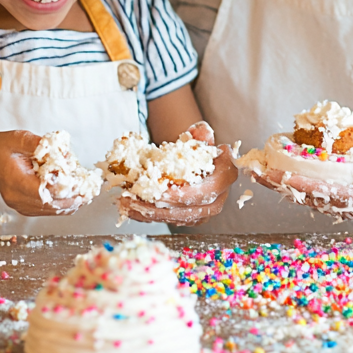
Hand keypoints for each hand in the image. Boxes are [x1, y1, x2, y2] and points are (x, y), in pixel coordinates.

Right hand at [0, 130, 84, 216]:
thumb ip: (39, 143)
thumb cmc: (2, 147)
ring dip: (71, 203)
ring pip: (50, 210)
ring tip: (88, 194)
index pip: (41, 190)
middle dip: (72, 198)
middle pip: (48, 204)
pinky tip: (78, 198)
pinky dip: (63, 205)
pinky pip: (47, 210)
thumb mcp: (18, 138)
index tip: (79, 181)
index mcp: (12, 180)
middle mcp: (15, 197)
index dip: (62, 187)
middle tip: (90, 190)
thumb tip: (61, 152)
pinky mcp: (25, 208)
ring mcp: (20, 205)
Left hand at [122, 123, 238, 225]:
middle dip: (160, 206)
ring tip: (126, 203)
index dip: (185, 193)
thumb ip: (200, 133)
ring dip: (149, 212)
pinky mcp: (189, 220)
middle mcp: (218, 199)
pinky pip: (168, 221)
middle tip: (137, 198)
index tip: (162, 191)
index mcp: (226, 176)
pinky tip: (130, 208)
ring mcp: (204, 213)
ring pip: (176, 218)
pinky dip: (148, 216)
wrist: (196, 163)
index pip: (207, 190)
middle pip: (189, 209)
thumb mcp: (199, 136)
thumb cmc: (197, 149)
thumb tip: (200, 132)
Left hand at [251, 137, 352, 228]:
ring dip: (293, 189)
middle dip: (291, 188)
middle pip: (324, 202)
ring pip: (323, 203)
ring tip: (264, 175)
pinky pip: (329, 199)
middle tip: (260, 174)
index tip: (284, 176)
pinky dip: (307, 188)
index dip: (310, 186)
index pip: (340, 195)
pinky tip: (287, 177)